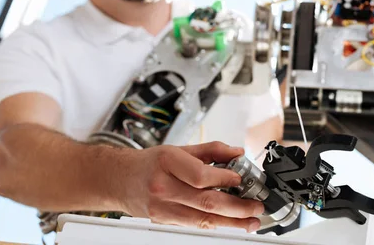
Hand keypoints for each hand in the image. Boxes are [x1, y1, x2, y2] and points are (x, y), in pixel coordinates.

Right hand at [122, 141, 263, 231]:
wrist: (118, 180)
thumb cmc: (148, 163)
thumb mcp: (178, 148)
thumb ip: (210, 150)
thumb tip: (236, 153)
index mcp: (167, 162)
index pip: (201, 175)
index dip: (225, 180)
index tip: (242, 180)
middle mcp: (163, 186)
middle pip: (206, 201)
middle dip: (236, 207)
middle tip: (255, 206)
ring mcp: (162, 207)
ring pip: (202, 219)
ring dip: (231, 222)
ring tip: (250, 220)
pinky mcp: (163, 220)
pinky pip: (194, 224)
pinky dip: (214, 224)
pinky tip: (229, 222)